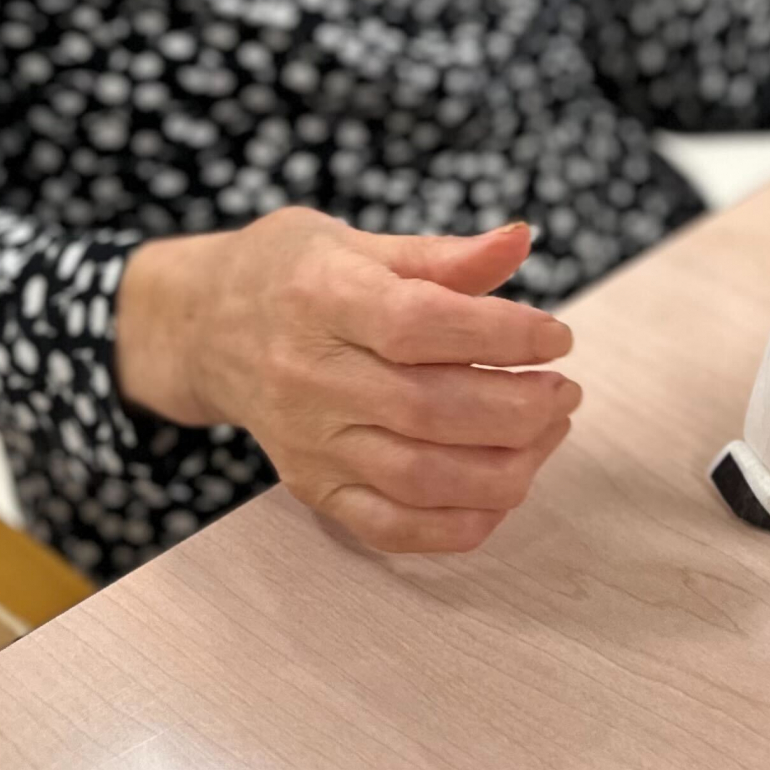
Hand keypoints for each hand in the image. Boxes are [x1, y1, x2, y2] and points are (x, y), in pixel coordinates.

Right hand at [113, 211, 578, 553]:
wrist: (205, 328)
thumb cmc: (293, 274)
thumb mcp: (359, 241)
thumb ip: (443, 255)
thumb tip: (520, 241)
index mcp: (322, 298)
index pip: (419, 325)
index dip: (499, 335)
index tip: (557, 336)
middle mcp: (310, 377)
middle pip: (428, 410)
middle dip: (519, 408)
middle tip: (564, 390)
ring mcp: (310, 442)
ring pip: (418, 477)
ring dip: (504, 466)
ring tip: (546, 432)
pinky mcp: (312, 488)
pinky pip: (390, 528)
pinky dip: (458, 524)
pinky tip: (505, 488)